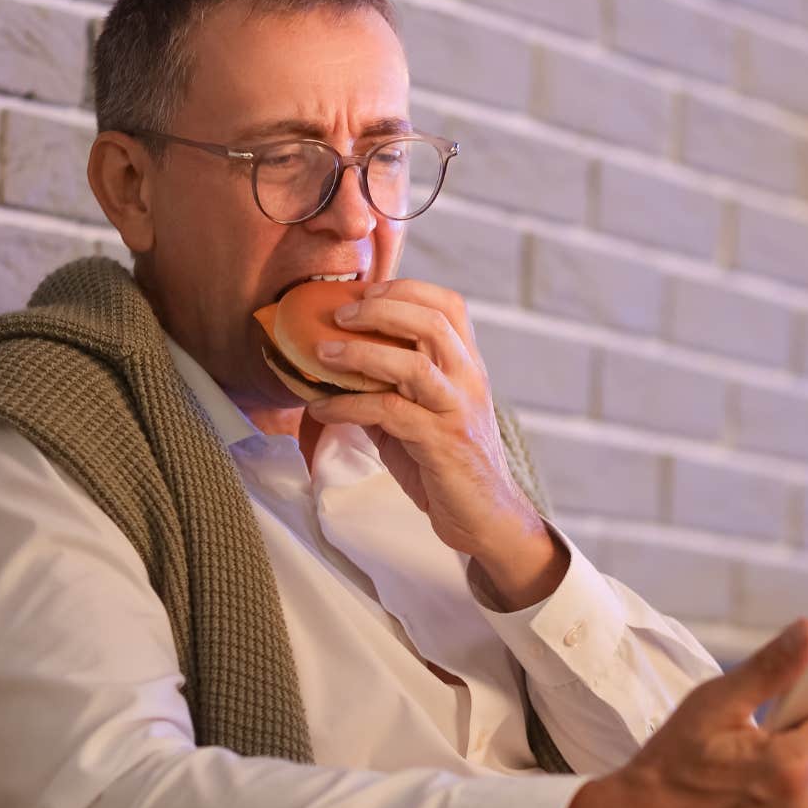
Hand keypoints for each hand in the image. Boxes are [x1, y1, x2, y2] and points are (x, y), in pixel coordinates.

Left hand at [303, 279, 545, 566]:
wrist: (486, 518)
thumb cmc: (449, 465)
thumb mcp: (419, 417)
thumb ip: (388, 389)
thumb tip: (334, 370)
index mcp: (467, 366)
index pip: (448, 305)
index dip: (405, 289)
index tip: (365, 292)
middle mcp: (469, 380)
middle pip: (432, 321)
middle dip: (380, 309)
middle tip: (339, 315)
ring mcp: (458, 410)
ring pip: (413, 363)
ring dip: (360, 353)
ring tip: (322, 354)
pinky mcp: (442, 442)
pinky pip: (389, 412)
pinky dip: (347, 405)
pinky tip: (321, 407)